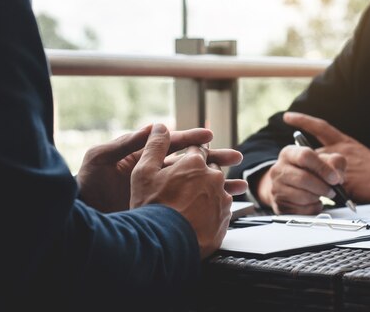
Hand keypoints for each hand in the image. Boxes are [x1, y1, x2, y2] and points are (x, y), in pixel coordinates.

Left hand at [77, 125, 244, 212]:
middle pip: (192, 163)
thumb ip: (126, 143)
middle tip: (236, 158)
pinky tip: (224, 207)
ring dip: (219, 184)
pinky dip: (209, 205)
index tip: (210, 135)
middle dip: (215, 160)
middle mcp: (157, 173)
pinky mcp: (163, 209)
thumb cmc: (87, 185)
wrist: (81, 214)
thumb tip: (152, 128)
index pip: (173, 144)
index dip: (192, 139)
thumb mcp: (101, 158)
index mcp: (145, 156)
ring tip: (239, 186)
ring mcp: (162, 192)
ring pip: (197, 185)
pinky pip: (191, 206)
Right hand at [130, 124, 247, 258]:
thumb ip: (154, 146)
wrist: (165, 243)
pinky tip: (200, 217)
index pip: (198, 149)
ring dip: (210, 192)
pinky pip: (221, 209)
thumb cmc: (152, 207)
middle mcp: (213, 177)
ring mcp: (222, 199)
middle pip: (211, 169)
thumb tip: (160, 126)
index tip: (193, 153)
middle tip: (193, 180)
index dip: (192, 151)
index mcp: (194, 162)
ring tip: (198, 201)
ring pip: (218, 190)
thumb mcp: (144, 172)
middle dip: (203, 172)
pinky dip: (213, 210)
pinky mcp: (225, 218)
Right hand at [258, 142, 346, 214]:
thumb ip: (335, 162)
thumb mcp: (323, 160)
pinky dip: (312, 208)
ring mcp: (276, 188)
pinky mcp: (279, 205)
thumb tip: (337, 176)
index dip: (323, 168)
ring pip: (302, 196)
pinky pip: (300, 210)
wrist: (289, 185)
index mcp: (289, 153)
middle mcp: (278, 169)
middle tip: (332, 191)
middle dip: (323, 187)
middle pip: (303, 178)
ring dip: (317, 198)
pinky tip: (313, 202)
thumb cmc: (308, 171)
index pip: (305, 156)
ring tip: (321, 195)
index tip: (335, 178)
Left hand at [282, 112, 369, 202]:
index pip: (319, 127)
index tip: (288, 117)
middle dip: (306, 164)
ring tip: (321, 185)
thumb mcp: (356, 154)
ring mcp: (337, 165)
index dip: (303, 120)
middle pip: (310, 154)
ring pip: (314, 170)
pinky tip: (329, 194)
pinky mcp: (338, 180)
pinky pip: (321, 184)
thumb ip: (338, 156)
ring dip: (313, 178)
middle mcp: (339, 150)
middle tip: (302, 170)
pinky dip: (322, 189)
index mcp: (344, 141)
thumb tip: (323, 164)